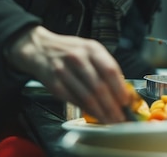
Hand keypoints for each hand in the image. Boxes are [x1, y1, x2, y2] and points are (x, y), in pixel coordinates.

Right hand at [5, 26, 130, 122]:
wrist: (40, 48)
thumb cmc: (69, 51)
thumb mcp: (89, 50)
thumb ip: (104, 66)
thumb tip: (120, 89)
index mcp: (91, 49)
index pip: (110, 70)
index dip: (119, 89)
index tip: (126, 101)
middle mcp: (78, 58)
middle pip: (99, 86)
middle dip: (112, 106)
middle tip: (119, 116)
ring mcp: (64, 71)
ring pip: (87, 96)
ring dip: (100, 112)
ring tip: (109, 119)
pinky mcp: (54, 83)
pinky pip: (73, 100)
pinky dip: (85, 110)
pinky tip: (93, 114)